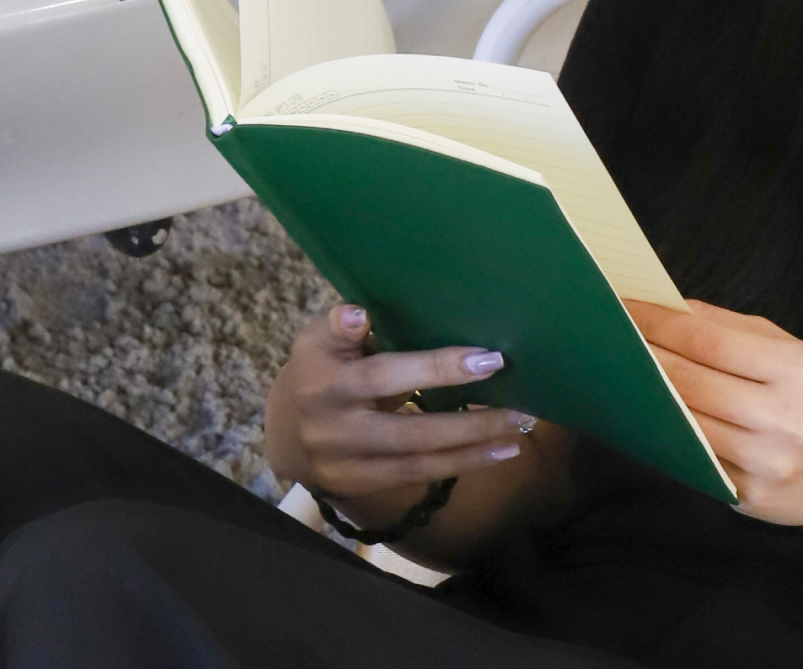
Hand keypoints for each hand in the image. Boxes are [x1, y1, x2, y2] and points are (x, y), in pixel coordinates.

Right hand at [265, 303, 535, 532]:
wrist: (284, 433)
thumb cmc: (315, 369)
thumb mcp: (317, 339)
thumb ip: (341, 326)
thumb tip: (360, 314)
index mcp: (326, 379)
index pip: (388, 373)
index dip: (437, 368)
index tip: (489, 358)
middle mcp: (337, 426)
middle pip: (412, 429)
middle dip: (469, 421)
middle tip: (519, 407)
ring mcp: (349, 463)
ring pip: (420, 459)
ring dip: (473, 449)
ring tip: (517, 434)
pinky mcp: (361, 487)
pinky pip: (416, 476)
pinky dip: (459, 466)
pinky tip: (494, 453)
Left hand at [627, 299, 802, 532]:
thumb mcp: (794, 351)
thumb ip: (732, 327)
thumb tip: (667, 305)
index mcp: (796, 371)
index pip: (706, 339)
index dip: (655, 321)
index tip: (619, 305)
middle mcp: (785, 422)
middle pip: (689, 382)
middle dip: (640, 355)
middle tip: (600, 333)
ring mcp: (768, 467)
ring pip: (686, 424)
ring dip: (645, 396)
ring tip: (613, 370)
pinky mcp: (753, 501)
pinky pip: (697, 460)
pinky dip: (668, 435)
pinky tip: (645, 415)